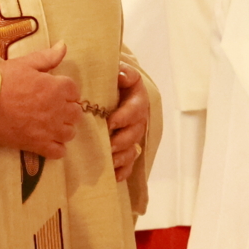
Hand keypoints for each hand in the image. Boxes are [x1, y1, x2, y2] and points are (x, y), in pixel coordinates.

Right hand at [0, 42, 78, 158]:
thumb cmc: (1, 80)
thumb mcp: (25, 63)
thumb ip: (47, 57)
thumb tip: (64, 45)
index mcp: (57, 87)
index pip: (74, 90)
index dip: (64, 89)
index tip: (52, 90)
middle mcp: (58, 109)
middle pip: (75, 112)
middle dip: (66, 109)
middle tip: (49, 106)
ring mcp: (50, 129)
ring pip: (70, 132)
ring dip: (63, 128)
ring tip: (48, 123)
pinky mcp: (38, 145)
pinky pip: (59, 151)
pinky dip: (56, 147)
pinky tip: (46, 139)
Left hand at [108, 62, 148, 182]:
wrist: (114, 90)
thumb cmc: (114, 82)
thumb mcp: (120, 73)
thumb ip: (123, 72)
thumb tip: (121, 75)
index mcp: (137, 100)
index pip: (135, 109)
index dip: (124, 117)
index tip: (110, 122)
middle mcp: (138, 120)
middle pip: (135, 133)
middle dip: (123, 140)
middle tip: (110, 145)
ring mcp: (133, 136)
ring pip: (133, 150)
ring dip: (123, 157)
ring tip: (111, 161)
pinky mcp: (127, 149)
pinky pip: (129, 163)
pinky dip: (123, 170)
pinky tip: (114, 175)